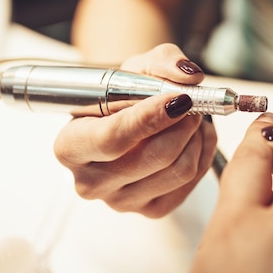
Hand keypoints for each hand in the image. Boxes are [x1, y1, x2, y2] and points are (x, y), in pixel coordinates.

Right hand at [53, 44, 216, 216]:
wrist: (126, 119)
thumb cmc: (123, 94)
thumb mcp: (137, 67)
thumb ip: (163, 62)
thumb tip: (190, 76)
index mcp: (70, 147)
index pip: (113, 139)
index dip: (150, 118)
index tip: (179, 98)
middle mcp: (90, 182)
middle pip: (155, 157)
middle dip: (185, 123)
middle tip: (194, 102)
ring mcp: (120, 202)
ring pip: (180, 170)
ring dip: (197, 137)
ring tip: (193, 117)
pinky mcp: (151, 210)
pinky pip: (191, 182)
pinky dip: (202, 154)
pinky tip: (195, 138)